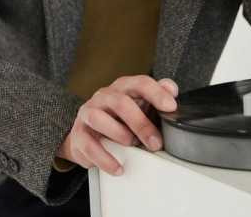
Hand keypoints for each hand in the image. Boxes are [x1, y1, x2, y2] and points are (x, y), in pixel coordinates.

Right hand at [56, 75, 178, 175]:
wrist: (89, 130)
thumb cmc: (120, 116)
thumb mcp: (140, 104)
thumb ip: (157, 95)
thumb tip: (171, 89)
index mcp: (123, 87)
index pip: (140, 83)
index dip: (156, 93)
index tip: (170, 106)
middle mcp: (104, 96)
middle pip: (121, 102)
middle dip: (141, 123)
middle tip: (156, 143)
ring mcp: (89, 112)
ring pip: (99, 118)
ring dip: (119, 134)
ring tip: (131, 146)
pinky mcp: (78, 133)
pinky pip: (88, 145)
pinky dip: (105, 158)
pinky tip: (118, 167)